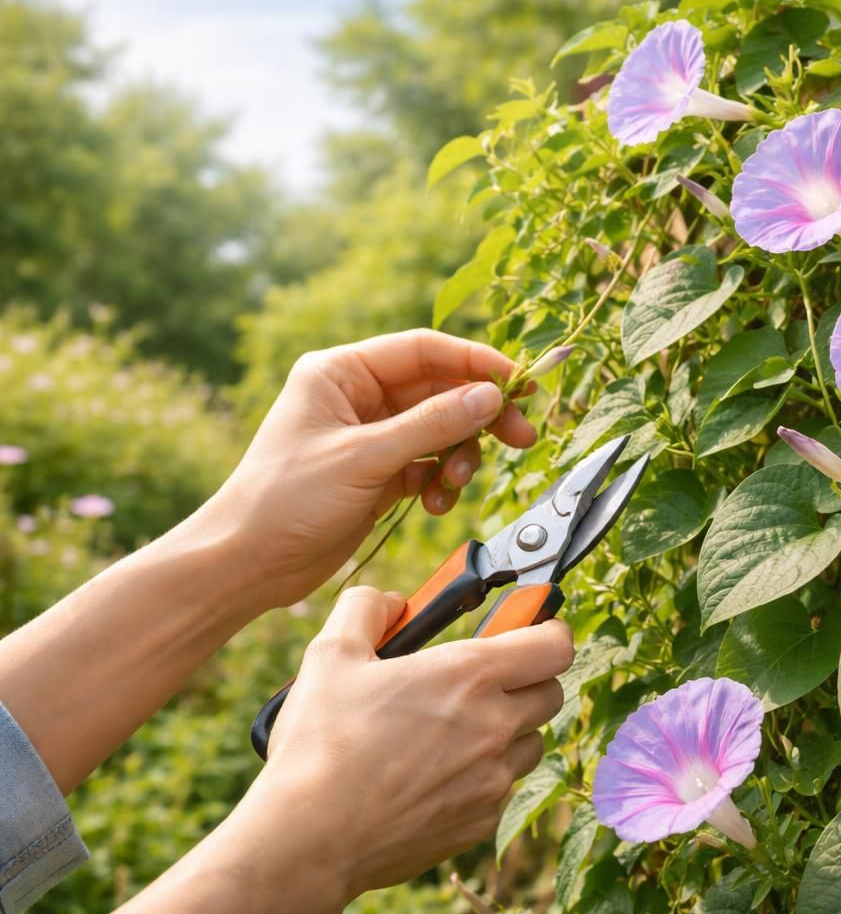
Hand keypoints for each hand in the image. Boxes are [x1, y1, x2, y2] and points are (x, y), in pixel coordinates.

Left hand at [201, 329, 536, 609]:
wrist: (248, 563)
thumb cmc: (285, 500)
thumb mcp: (365, 458)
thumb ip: (432, 425)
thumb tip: (490, 397)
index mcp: (341, 373)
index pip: (423, 351)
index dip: (475, 363)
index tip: (518, 382)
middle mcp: (357, 397)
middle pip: (440, 391)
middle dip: (479, 416)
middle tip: (520, 436)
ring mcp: (370, 436)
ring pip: (441, 430)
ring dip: (460, 456)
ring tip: (455, 483)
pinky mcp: (378, 473)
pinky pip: (429, 464)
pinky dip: (442, 482)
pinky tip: (434, 503)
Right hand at [260, 587, 572, 893]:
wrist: (310, 838)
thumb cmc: (320, 743)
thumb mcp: (331, 654)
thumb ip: (366, 610)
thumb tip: (390, 602)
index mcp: (470, 676)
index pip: (555, 645)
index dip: (548, 631)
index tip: (529, 630)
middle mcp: (495, 727)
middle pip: (550, 693)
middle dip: (528, 679)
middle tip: (484, 680)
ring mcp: (492, 779)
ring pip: (530, 744)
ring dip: (509, 731)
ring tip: (456, 730)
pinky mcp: (480, 822)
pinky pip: (500, 789)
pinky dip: (481, 777)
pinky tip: (434, 776)